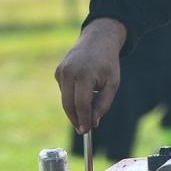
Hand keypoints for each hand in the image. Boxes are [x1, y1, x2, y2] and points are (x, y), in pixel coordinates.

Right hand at [55, 18, 126, 133]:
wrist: (97, 39)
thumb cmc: (107, 63)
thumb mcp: (112, 84)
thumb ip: (103, 104)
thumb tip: (93, 122)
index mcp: (84, 75)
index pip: (81, 104)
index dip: (83, 120)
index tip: (86, 131)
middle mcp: (69, 72)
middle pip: (68, 105)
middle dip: (76, 119)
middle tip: (84, 130)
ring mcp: (61, 71)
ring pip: (65, 99)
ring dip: (75, 108)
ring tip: (89, 106)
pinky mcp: (58, 71)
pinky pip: (64, 91)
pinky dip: (72, 97)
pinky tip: (83, 89)